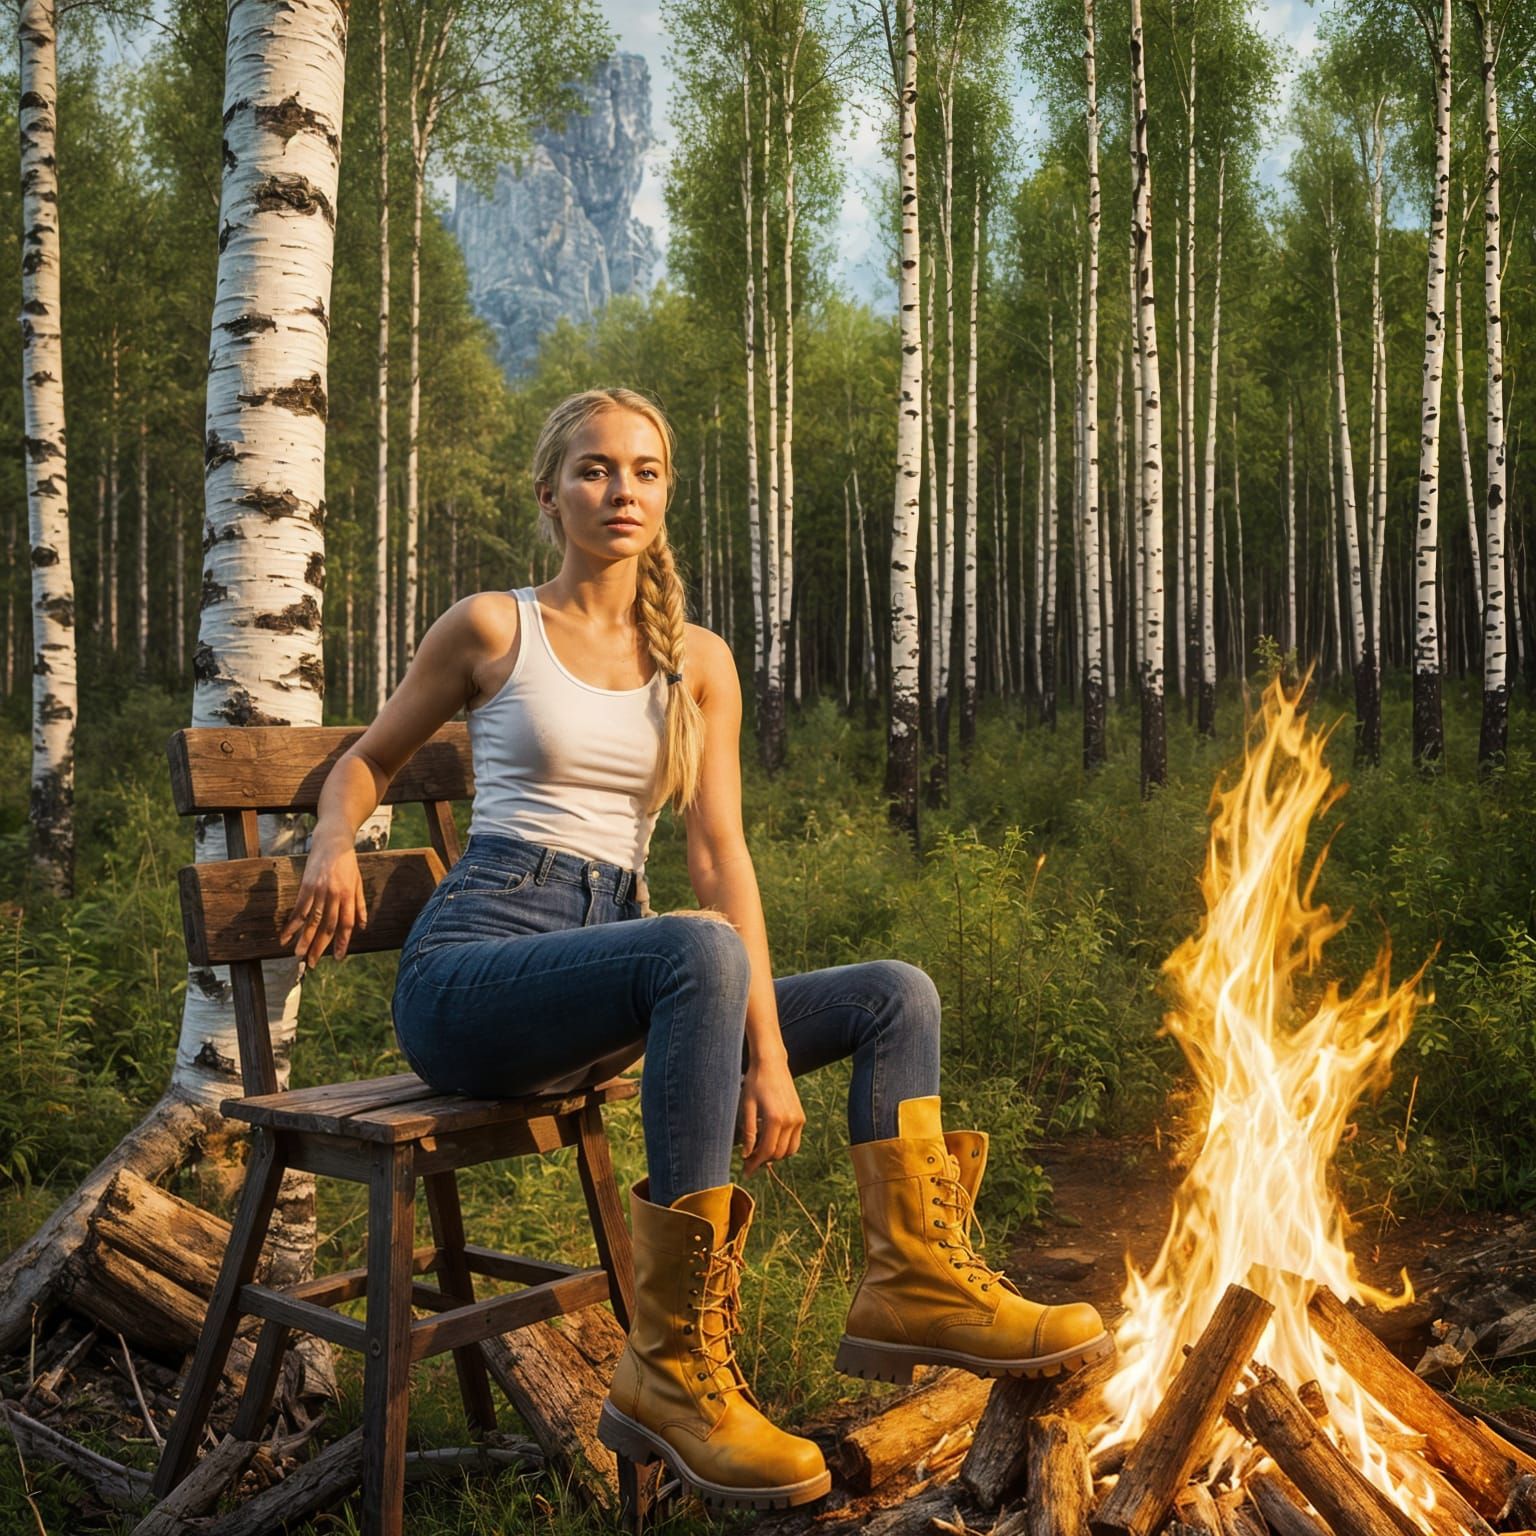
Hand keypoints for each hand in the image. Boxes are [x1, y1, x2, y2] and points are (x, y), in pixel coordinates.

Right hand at [278, 829, 367, 969]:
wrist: (334, 841)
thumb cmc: (348, 863)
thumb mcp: (358, 883)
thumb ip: (360, 905)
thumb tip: (363, 926)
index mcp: (349, 896)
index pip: (347, 925)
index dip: (343, 942)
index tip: (339, 957)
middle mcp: (335, 896)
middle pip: (328, 927)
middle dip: (321, 947)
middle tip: (313, 964)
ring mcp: (319, 891)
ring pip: (312, 921)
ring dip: (304, 940)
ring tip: (299, 956)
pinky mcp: (306, 886)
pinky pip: (299, 909)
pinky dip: (292, 924)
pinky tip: (286, 936)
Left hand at [737, 1055, 804, 1178]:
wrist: (771, 1064)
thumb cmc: (755, 1083)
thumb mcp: (747, 1106)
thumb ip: (748, 1132)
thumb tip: (746, 1154)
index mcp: (775, 1119)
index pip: (766, 1151)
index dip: (755, 1164)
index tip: (745, 1171)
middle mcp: (791, 1121)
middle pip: (778, 1153)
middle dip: (763, 1161)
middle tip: (749, 1160)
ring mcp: (798, 1119)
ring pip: (789, 1150)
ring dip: (775, 1155)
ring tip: (759, 1151)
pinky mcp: (801, 1116)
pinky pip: (795, 1140)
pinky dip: (784, 1146)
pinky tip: (770, 1140)